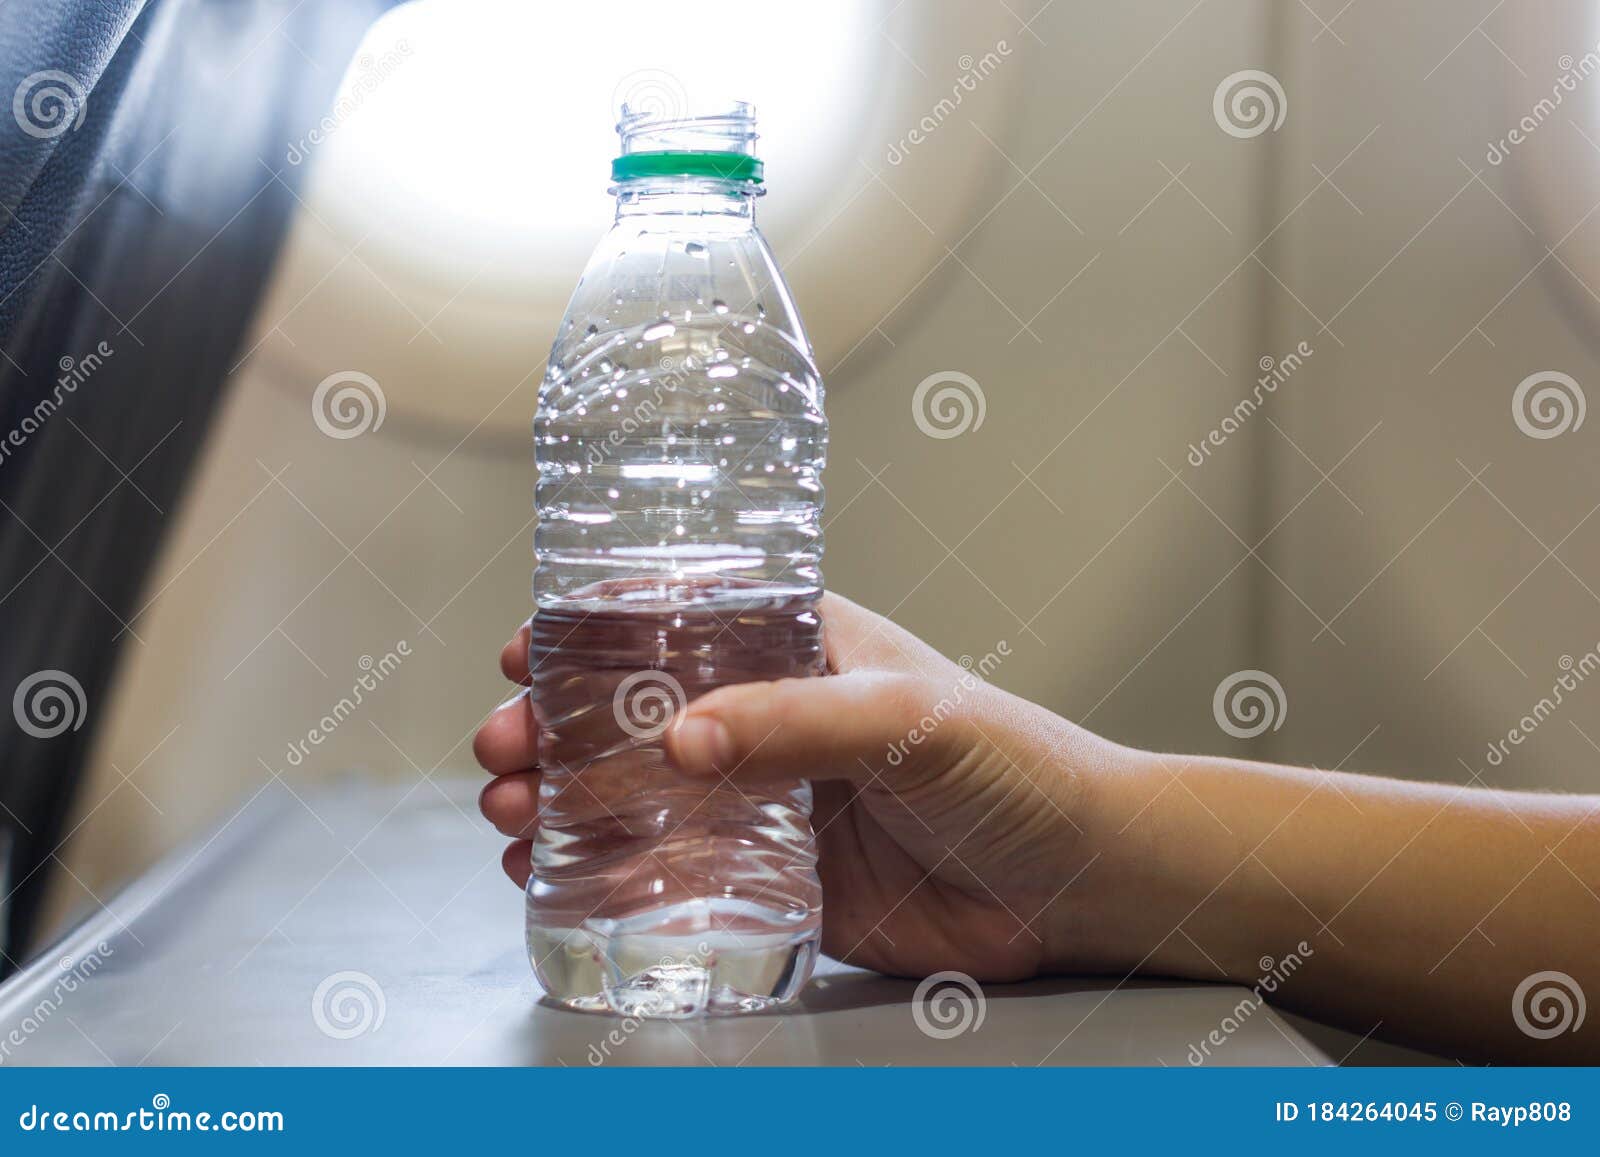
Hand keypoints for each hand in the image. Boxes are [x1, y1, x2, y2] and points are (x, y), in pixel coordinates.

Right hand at [475, 592, 1131, 981]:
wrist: (1077, 878)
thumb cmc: (1014, 766)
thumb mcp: (906, 721)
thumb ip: (797, 725)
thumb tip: (679, 740)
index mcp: (800, 647)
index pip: (675, 622)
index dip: (589, 634)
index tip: (520, 654)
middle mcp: (772, 717)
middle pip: (634, 713)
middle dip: (555, 728)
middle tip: (503, 753)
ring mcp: (767, 800)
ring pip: (638, 794)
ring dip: (563, 800)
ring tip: (511, 819)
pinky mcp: (775, 879)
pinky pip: (672, 874)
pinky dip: (604, 875)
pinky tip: (553, 880)